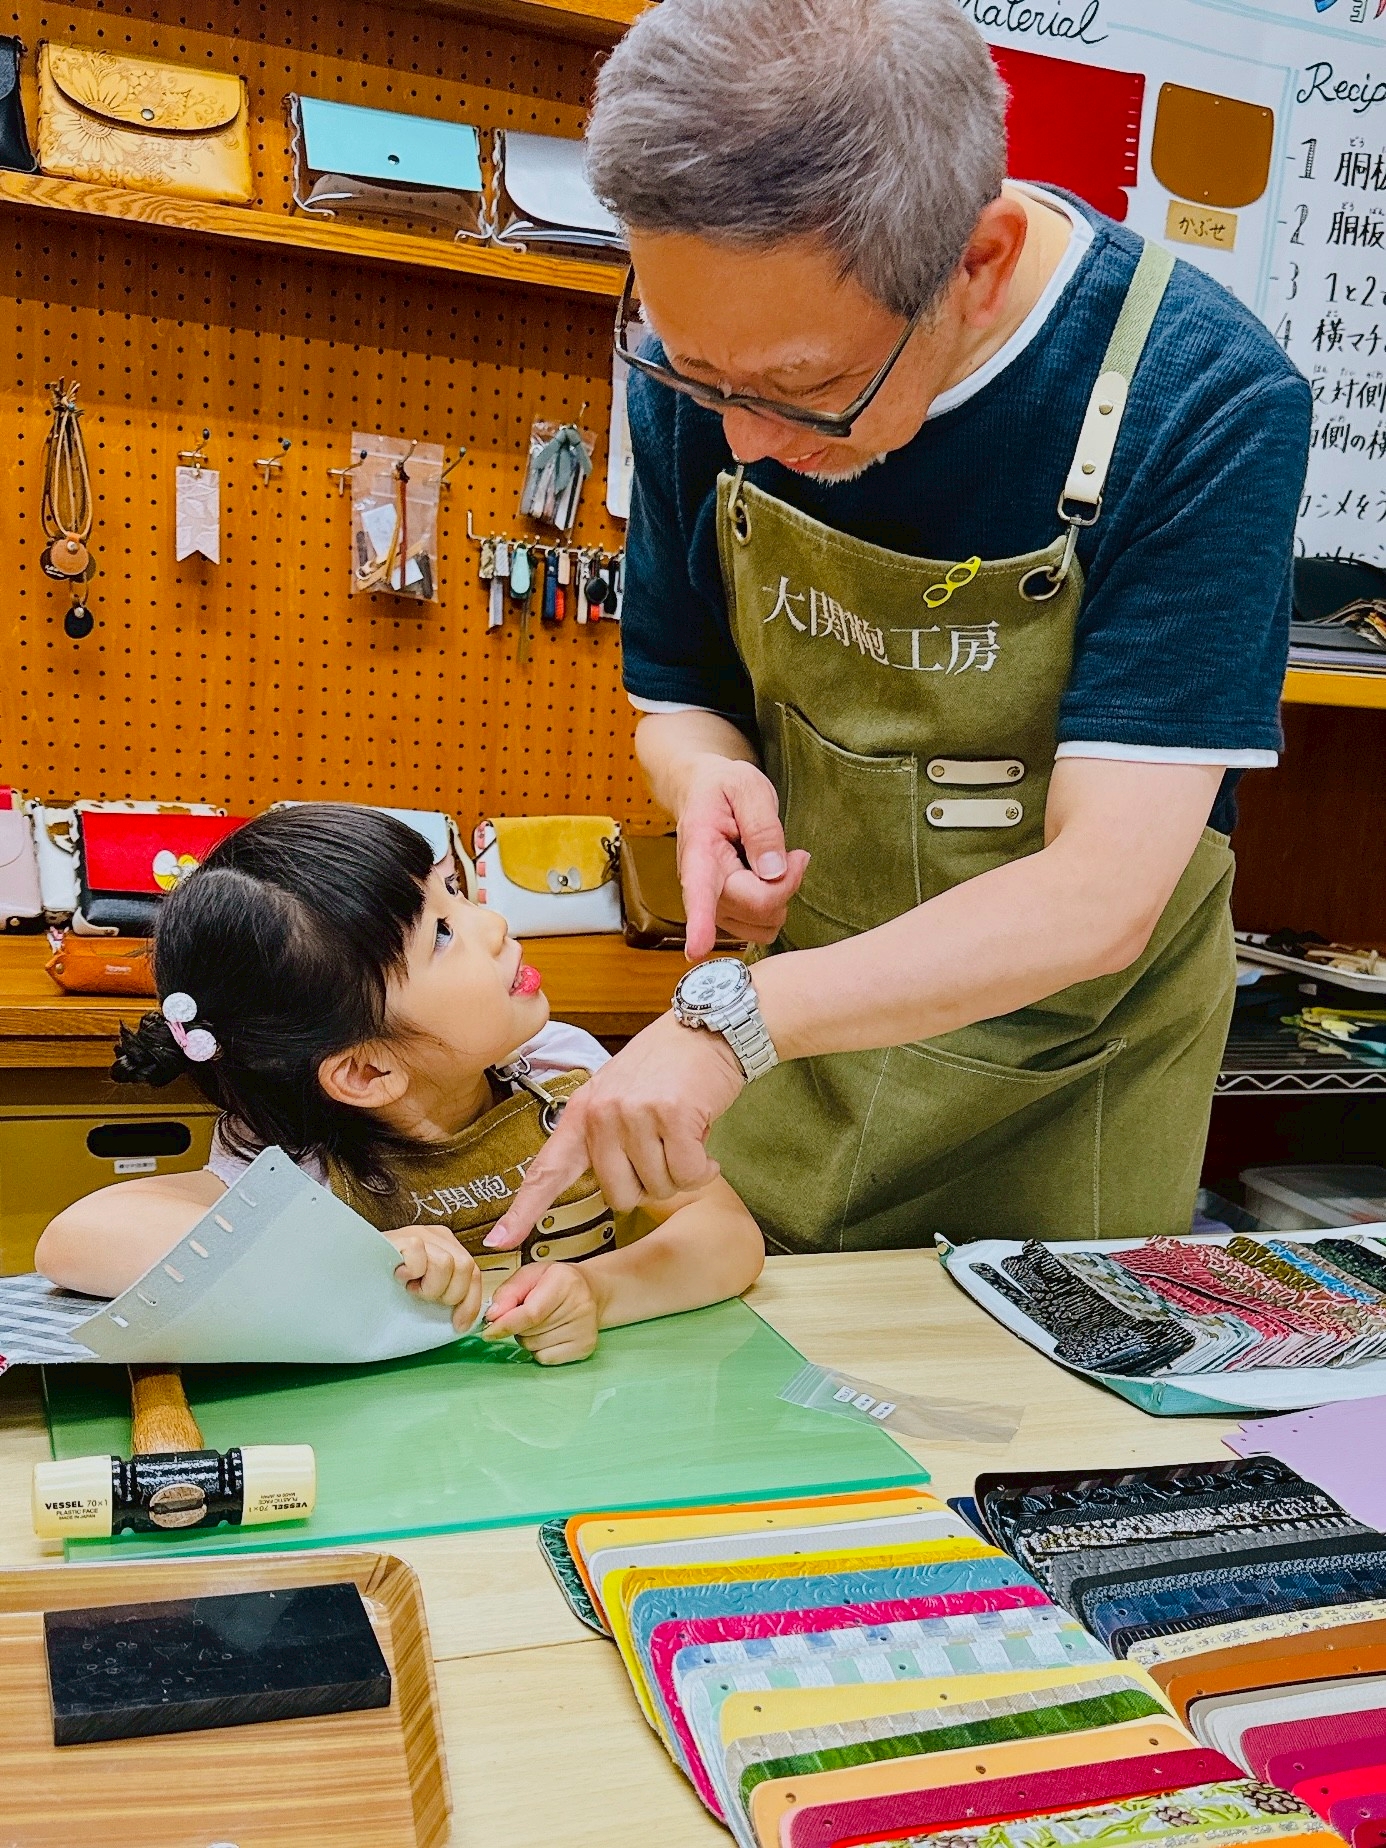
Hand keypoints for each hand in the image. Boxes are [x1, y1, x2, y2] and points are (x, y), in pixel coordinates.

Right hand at [385, 1223, 483, 1332]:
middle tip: (422, 1297)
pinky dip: (411, 1274)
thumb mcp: (424, 1290)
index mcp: (448, 1247)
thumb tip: (469, 1318)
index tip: (459, 1324)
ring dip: (428, 1286)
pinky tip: (398, 1276)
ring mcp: (419, 1233)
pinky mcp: (401, 1237)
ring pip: (447, 1264)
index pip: (474, 1272)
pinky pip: (420, 1257)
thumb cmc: (387, 1287)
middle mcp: (437, 1236)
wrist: (351, 1275)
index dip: (471, 1302)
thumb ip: (446, 1292)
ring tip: (409, 1287)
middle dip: (447, 1294)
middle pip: (466, 1267)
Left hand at [482, 1262, 598, 1364]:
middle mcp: (580, 1306)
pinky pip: (545, 1358)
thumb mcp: (529, 1275)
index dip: (506, 1324)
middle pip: (529, 1332)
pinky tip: (551, 1333)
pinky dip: (540, 1349)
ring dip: (528, 1338)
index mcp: (564, 1282)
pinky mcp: (585, 1347)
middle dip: (518, 1327)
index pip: (531, 1313)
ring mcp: (585, 1329)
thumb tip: (492, 1316)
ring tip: (542, 1321)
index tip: (489, 1331)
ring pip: (534, 1347)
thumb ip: (508, 1292)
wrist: (591, 1291)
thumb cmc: (555, 1281)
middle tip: (528, 1313)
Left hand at [484, 1010, 745, 1248]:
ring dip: (680, 1172)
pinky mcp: (672, 1115)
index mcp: (582, 1113)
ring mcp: (635, 1114)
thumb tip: (604, 1183)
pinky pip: (688, 1174)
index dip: (522, 1210)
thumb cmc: (666, 1067)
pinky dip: (703, 1168)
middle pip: (619, 1196)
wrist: (706, 1029)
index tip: (499, 1241)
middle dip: (648, 1184)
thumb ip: (602, 1135)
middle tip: (663, 1149)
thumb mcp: (617, 1094)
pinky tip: (703, 1142)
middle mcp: (602, 1114)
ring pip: (658, 1188)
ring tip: (683, 1135)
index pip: (547, 1170)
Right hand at [678, 755, 809, 959]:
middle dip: (786, 883)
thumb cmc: (723, 787)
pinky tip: (769, 879)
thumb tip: (773, 871)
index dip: (699, 922)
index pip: (699, 889)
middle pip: (754, 906)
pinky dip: (775, 907)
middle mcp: (699, 884)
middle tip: (795, 853)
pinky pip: (761, 927)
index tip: (696, 950)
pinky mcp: (725, 913)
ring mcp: (711, 903)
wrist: (700, 792)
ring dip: (780, 897)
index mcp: (699, 850)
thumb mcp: (748, 788)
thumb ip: (762, 827)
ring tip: (776, 862)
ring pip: (761, 923)